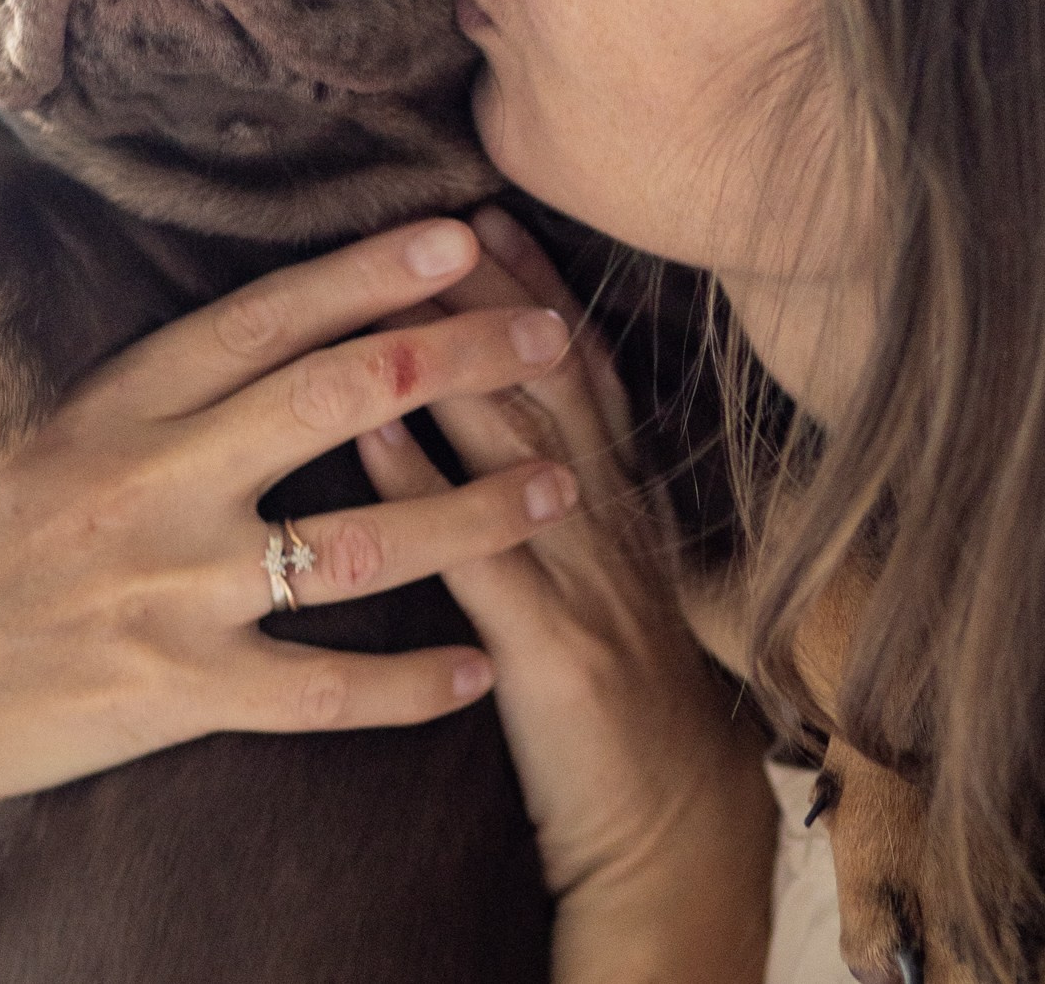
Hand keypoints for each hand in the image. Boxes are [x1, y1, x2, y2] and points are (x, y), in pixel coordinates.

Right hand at [0, 219, 580, 983]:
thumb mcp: (61, 436)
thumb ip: (169, 387)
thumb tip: (289, 321)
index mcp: (122, 403)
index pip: (267, 316)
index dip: (372, 270)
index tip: (463, 234)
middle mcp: (151, 480)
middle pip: (339, 396)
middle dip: (461, 357)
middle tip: (554, 333)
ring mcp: (166, 588)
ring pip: (362, 544)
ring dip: (476, 515)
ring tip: (562, 490)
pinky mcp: (173, 691)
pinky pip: (324, 689)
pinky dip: (412, 683)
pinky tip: (481, 670)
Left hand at [359, 207, 776, 983]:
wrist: (672, 831)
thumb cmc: (625, 709)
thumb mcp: (615, 585)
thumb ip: (572, 507)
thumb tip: (506, 425)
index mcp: (624, 509)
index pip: (583, 373)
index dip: (541, 287)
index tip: (490, 214)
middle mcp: (611, 526)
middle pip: (552, 386)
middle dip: (495, 293)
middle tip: (442, 213)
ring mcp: (586, 584)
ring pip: (518, 450)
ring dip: (453, 362)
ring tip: (397, 287)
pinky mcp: (550, 654)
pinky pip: (477, 557)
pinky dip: (423, 488)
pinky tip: (371, 435)